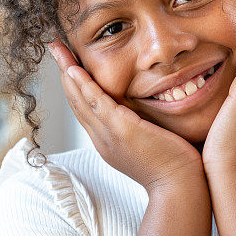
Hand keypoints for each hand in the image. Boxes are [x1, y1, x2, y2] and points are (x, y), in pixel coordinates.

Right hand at [48, 41, 203, 192]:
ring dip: (67, 72)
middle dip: (64, 73)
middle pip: (76, 101)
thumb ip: (145, 126)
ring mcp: (109, 136)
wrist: (180, 186)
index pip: (86, 108)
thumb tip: (150, 112)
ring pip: (81, 100)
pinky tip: (74, 69)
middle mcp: (102, 139)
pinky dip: (84, 86)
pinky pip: (97, 104)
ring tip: (57, 49)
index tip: (69, 63)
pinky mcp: (121, 131)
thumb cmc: (175, 166)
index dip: (76, 85)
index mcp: (109, 141)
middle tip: (54, 48)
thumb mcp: (152, 142)